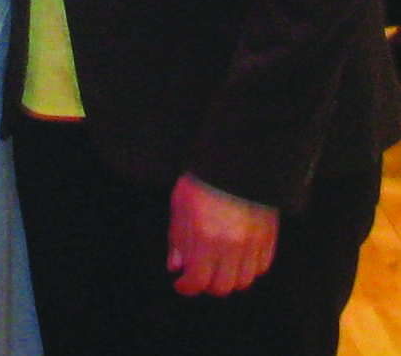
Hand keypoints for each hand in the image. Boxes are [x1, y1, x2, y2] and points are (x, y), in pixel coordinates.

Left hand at [167, 173, 278, 296]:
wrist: (237, 160)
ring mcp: (253, 244)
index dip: (187, 287)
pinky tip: (238, 258)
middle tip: (198, 275)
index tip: (181, 283)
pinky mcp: (269, 237)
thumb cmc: (202, 179)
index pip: (198, 280)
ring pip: (244, 281)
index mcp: (206, 238)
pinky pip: (262, 267)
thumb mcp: (180, 204)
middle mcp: (231, 246)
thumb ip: (177, 238)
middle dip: (207, 285)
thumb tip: (176, 266)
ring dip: (229, 279)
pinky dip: (249, 269)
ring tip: (218, 266)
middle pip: (222, 287)